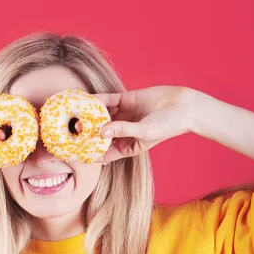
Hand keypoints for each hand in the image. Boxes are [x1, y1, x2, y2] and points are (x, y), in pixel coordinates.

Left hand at [76, 86, 197, 162]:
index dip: (92, 154)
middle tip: (70, 134)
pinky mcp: (125, 100)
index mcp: (127, 146)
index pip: (105, 153)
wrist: (183, 106)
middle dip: (86, 135)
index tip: (77, 153)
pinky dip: (97, 100)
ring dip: (89, 116)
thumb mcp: (144, 132)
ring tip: (74, 116)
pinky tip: (85, 99)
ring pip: (100, 117)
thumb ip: (123, 130)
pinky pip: (107, 101)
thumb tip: (102, 132)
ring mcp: (122, 115)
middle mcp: (122, 131)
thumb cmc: (167, 126)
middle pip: (99, 134)